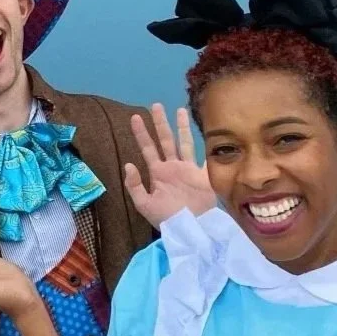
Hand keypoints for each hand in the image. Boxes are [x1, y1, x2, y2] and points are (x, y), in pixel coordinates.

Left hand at [124, 103, 213, 226]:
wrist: (191, 230)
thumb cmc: (167, 219)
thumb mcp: (144, 204)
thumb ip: (134, 185)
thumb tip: (129, 164)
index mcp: (157, 173)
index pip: (147, 148)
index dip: (141, 133)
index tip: (134, 117)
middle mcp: (172, 167)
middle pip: (165, 140)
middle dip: (160, 123)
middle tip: (155, 105)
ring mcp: (188, 169)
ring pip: (183, 143)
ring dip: (181, 127)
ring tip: (179, 110)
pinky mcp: (203, 175)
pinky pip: (205, 157)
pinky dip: (206, 145)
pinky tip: (207, 132)